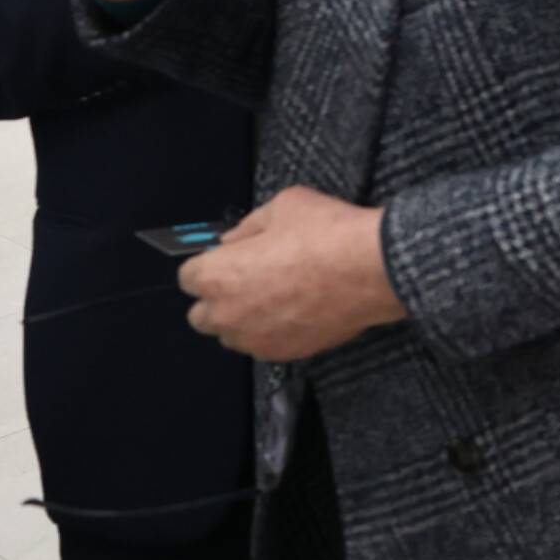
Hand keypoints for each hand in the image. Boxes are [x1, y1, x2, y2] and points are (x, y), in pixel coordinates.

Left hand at [179, 186, 407, 360]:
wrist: (372, 269)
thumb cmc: (325, 232)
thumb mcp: (284, 206)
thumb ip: (249, 226)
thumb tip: (234, 241)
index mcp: (217, 275)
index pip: (187, 277)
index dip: (209, 263)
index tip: (231, 256)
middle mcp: (227, 314)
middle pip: (200, 315)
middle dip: (217, 298)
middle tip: (250, 279)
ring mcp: (255, 339)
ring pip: (232, 335)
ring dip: (242, 319)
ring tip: (276, 298)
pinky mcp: (284, 353)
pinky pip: (264, 345)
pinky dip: (272, 331)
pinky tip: (298, 311)